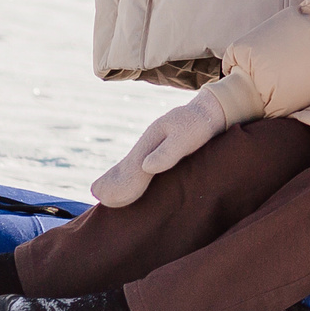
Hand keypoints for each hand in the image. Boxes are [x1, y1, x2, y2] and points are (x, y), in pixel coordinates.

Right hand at [89, 90, 230, 206]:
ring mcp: (154, 145)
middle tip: (99, 197)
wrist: (210, 111)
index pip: (131, 168)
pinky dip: (133, 175)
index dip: (121, 186)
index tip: (107, 199)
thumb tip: (145, 167)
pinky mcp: (162, 149)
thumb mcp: (187, 137)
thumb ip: (168, 152)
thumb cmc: (200, 125)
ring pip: (132, 165)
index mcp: (151, 141)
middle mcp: (148, 143)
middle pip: (126, 166)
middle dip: (114, 182)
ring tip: (106, 195)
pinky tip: (133, 183)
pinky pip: (143, 165)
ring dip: (121, 180)